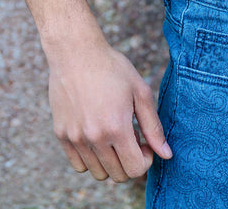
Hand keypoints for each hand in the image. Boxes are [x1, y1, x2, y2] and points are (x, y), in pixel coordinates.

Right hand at [48, 37, 171, 181]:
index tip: (144, 143)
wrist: (76, 52)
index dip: (145, 160)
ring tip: (113, 135)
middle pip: (117, 175)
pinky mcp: (61, 135)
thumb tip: (166, 154)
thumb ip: (153, 126)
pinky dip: (91, 159)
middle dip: (129, 161)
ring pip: (97, 173)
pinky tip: (97, 136)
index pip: (134, 170)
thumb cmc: (112, 68)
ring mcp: (75, 138)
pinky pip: (78, 165)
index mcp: (116, 127)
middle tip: (131, 137)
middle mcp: (94, 138)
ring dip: (110, 161)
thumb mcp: (139, 91)